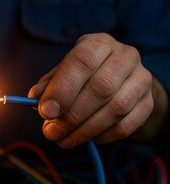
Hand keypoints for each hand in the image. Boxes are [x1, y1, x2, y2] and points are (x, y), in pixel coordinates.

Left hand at [28, 33, 153, 148]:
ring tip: (65, 139)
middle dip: (72, 115)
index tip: (45, 112)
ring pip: (116, 108)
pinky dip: (104, 135)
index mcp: (98, 44)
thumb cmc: (83, 75)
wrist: (120, 79)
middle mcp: (124, 56)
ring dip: (85, 129)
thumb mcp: (63, 73)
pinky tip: (88, 138)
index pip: (82, 61)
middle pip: (101, 88)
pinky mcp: (148, 101)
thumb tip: (35, 99)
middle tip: (51, 132)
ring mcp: (141, 79)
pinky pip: (127, 124)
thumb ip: (49, 85)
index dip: (63, 88)